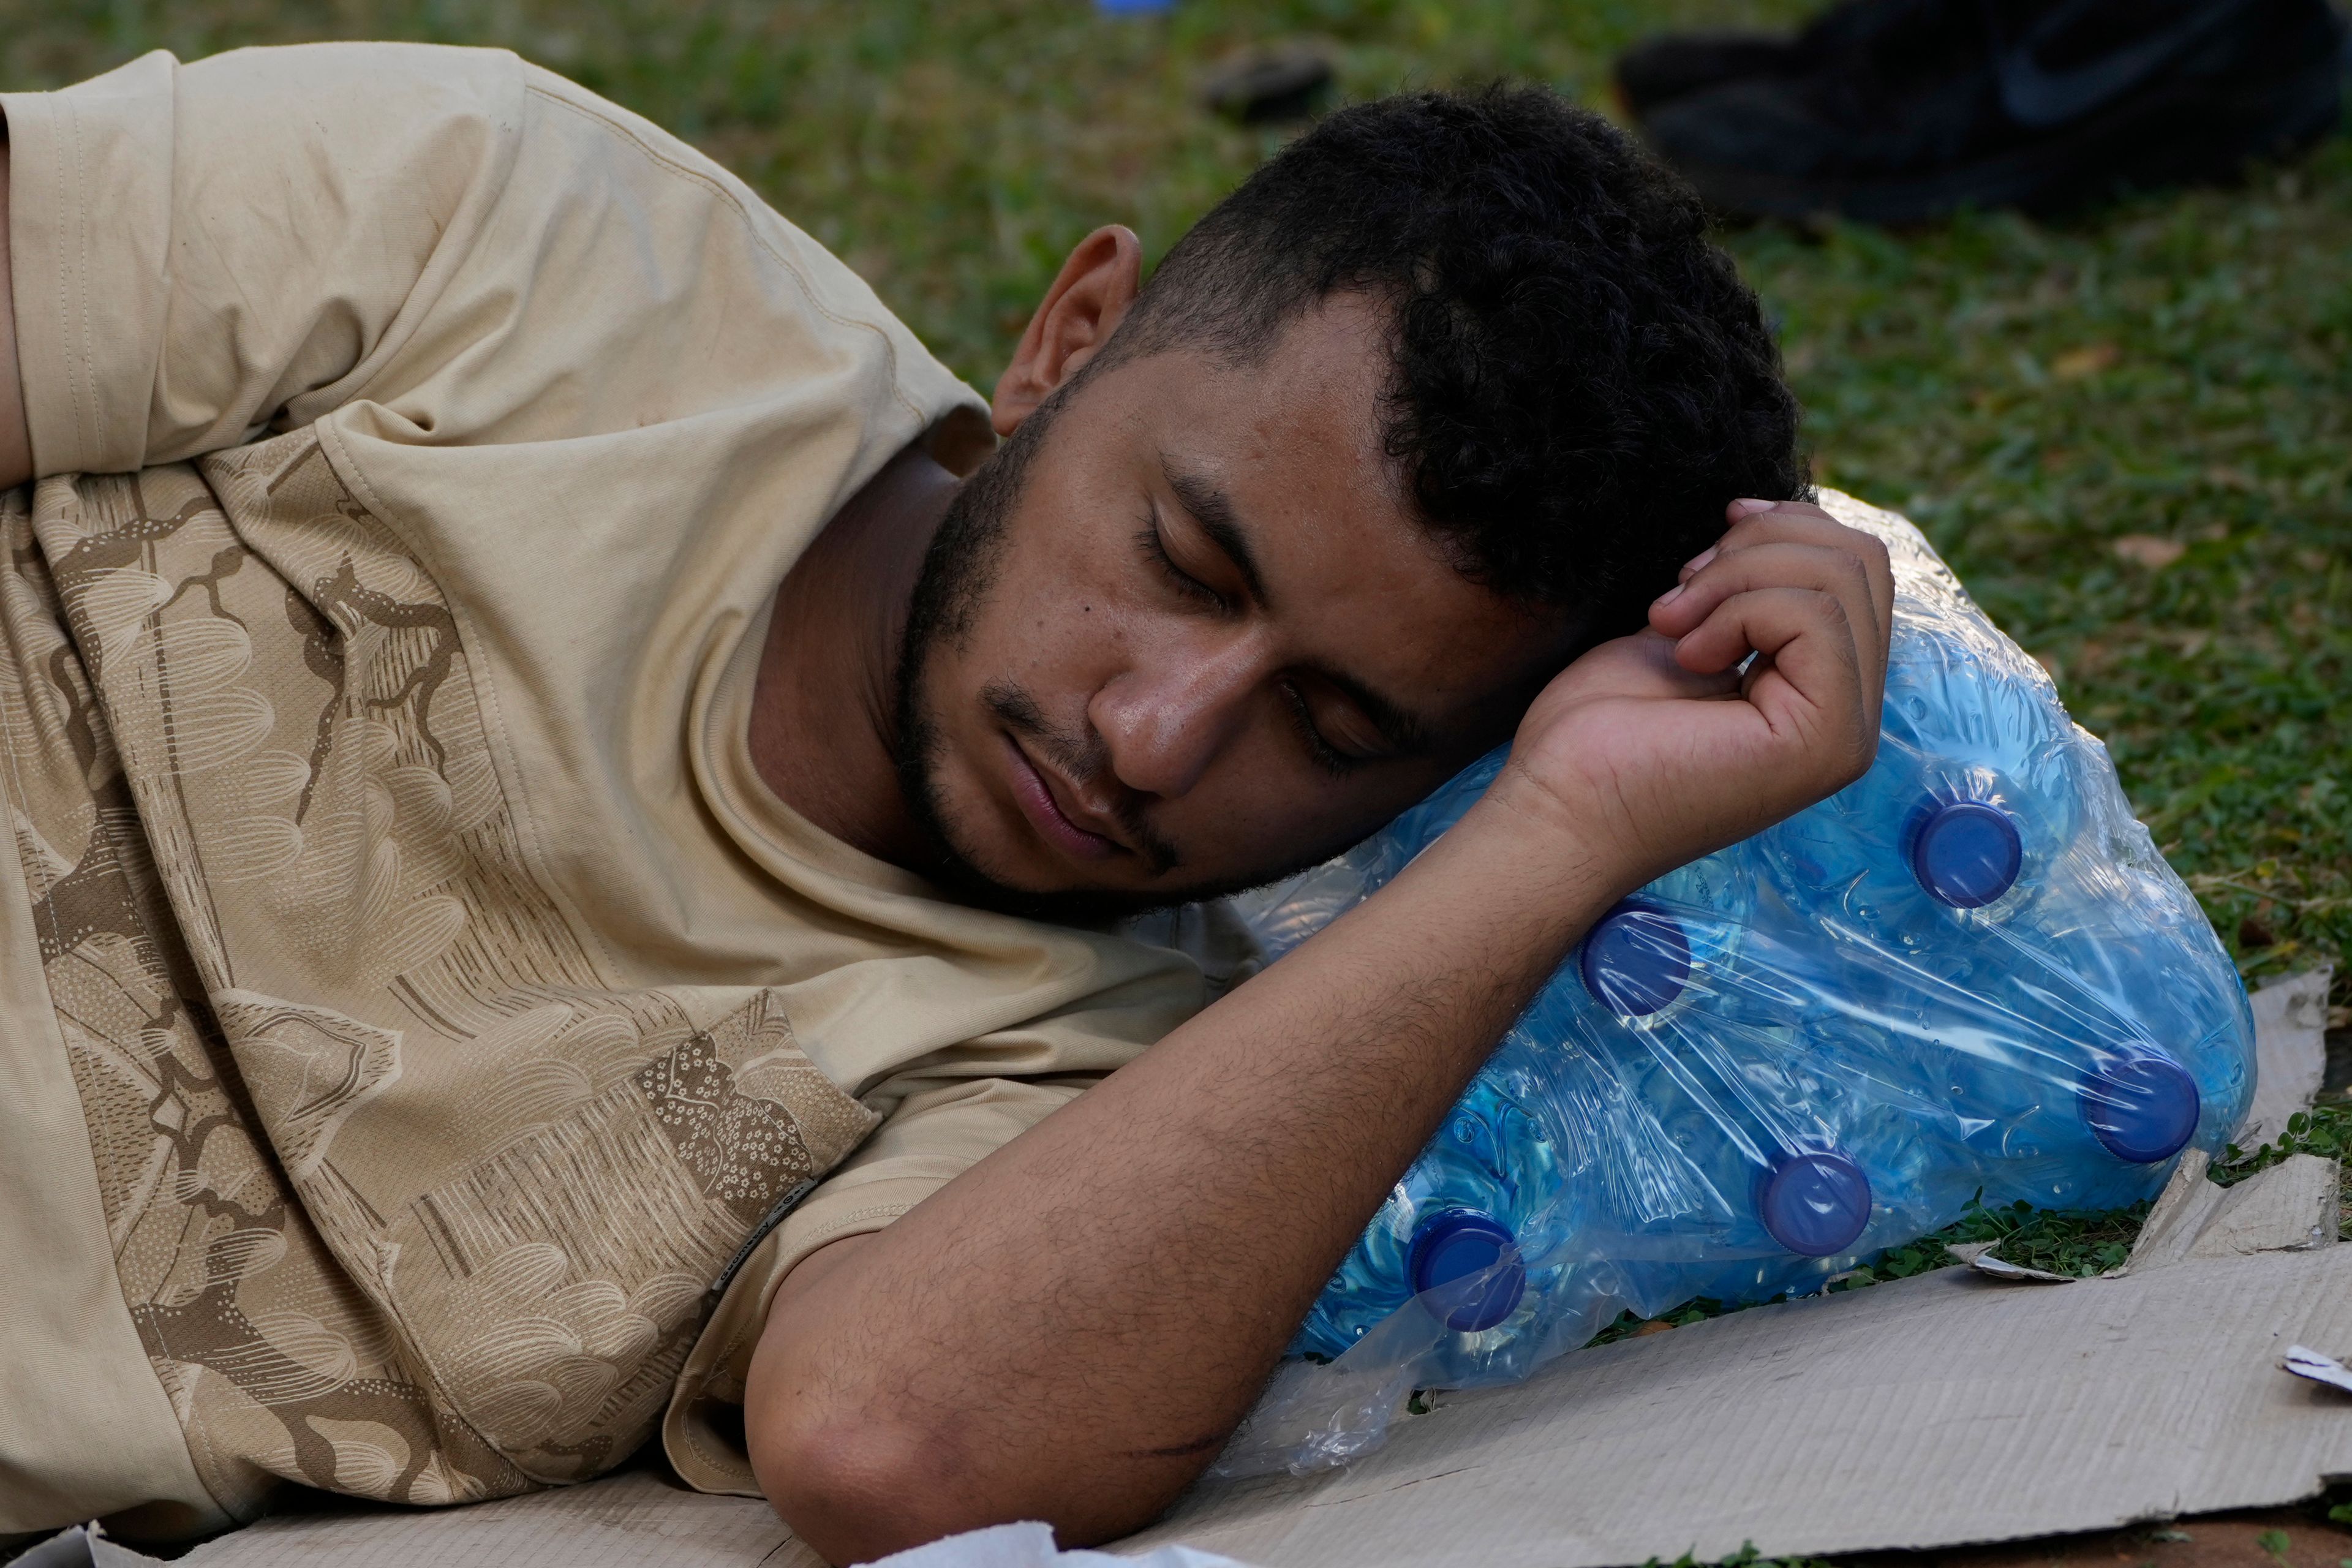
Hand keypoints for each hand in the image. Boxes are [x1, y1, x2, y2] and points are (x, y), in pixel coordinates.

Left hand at [1482, 498, 1893, 894]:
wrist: (1557, 808)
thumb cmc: (1599, 734)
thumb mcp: (1685, 632)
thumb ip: (1745, 590)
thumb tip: (1770, 516)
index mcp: (1822, 690)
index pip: (1854, 568)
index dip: (1783, 529)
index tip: (1703, 551)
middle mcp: (1850, 715)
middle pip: (1857, 561)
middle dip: (1757, 547)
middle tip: (1679, 592)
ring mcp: (1845, 733)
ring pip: (1838, 578)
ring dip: (1733, 578)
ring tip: (1670, 624)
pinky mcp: (1826, 740)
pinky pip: (1813, 616)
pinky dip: (1736, 611)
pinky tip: (1688, 655)